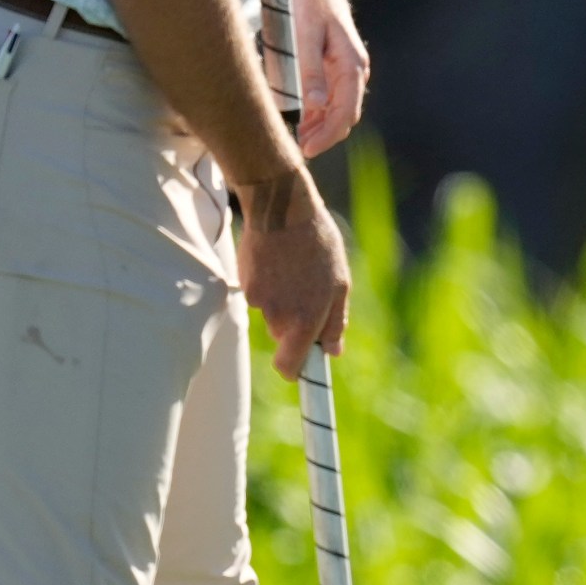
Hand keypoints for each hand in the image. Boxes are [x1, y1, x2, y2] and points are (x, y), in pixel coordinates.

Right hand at [235, 168, 352, 379]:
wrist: (281, 209)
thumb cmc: (318, 245)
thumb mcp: (340, 281)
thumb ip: (335, 320)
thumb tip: (333, 351)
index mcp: (307, 318)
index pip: (290, 365)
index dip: (294, 373)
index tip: (298, 375)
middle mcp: (280, 315)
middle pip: (284, 337)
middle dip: (295, 324)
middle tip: (309, 292)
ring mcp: (260, 301)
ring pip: (272, 315)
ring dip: (283, 301)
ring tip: (295, 270)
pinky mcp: (245, 285)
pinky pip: (259, 296)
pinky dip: (268, 285)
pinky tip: (278, 262)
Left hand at [291, 0, 368, 157]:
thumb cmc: (310, 3)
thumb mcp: (305, 38)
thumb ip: (311, 73)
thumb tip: (316, 107)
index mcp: (352, 65)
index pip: (345, 113)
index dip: (327, 135)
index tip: (306, 150)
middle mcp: (355, 69)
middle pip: (345, 114)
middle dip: (325, 134)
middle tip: (299, 148)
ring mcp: (347, 66)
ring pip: (340, 106)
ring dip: (322, 124)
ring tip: (299, 137)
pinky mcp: (337, 62)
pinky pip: (333, 94)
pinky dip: (320, 110)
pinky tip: (303, 117)